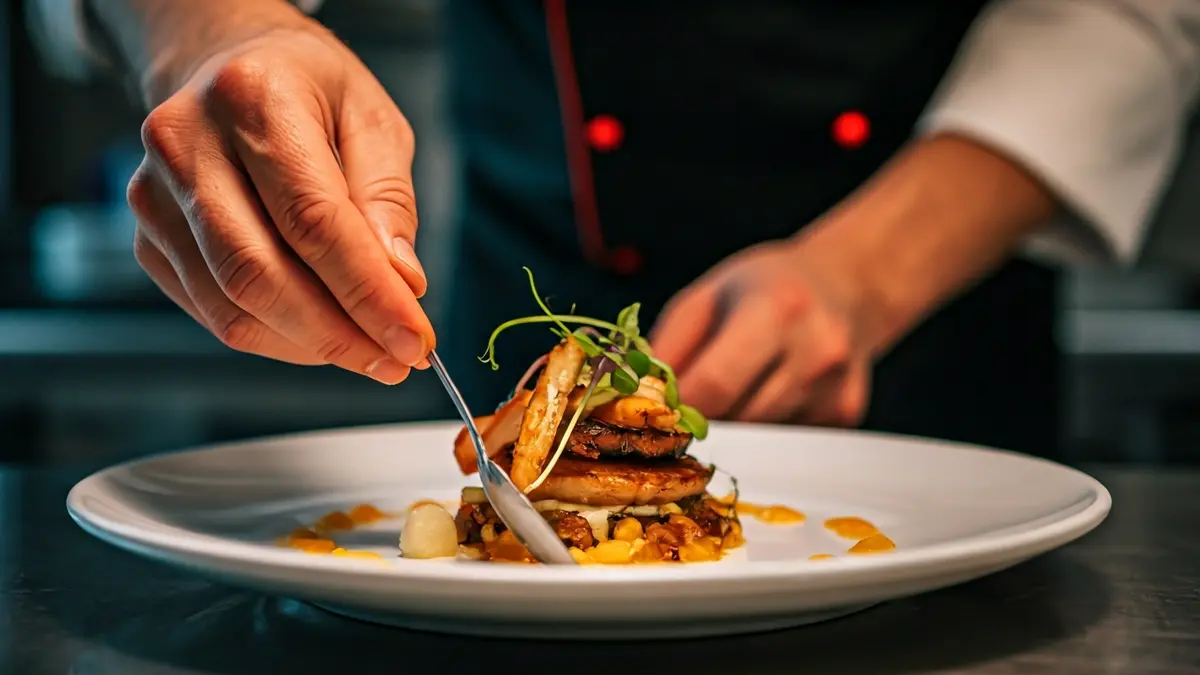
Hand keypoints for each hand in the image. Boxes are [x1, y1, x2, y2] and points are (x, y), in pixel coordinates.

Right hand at [128, 21, 432, 383]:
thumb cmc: (309, 90)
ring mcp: (154, 195)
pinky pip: (214, 313)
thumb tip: (401, 284)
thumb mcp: (373, 119)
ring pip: (232, 306)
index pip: (313, 221)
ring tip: (368, 350)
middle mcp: (186, 144)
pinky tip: (320, 331)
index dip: (367, 294)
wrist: (229, 64)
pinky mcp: (147, 238)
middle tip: (396, 359)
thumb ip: (387, 200)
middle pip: (260, 275)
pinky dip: (276, 338)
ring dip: (310, 346)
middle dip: (339, 334)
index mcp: (251, 98)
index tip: (414, 339)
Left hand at [650, 240, 870, 425]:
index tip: (658, 409)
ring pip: (760, 439)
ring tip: (739, 386)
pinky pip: (785, 442)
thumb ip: (666, 349)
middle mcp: (816, 349)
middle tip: (690, 401)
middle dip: (703, 419)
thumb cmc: (762, 288)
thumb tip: (631, 398)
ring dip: (735, 425)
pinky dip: (765, 429)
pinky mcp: (846, 414)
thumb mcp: (704, 300)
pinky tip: (771, 391)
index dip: (678, 406)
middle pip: (738, 419)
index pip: (715, 385)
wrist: (844, 286)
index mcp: (776, 309)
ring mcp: (836, 386)